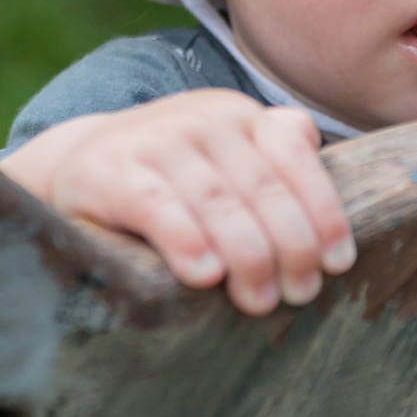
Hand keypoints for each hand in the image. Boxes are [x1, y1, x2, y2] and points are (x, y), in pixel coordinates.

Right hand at [0, 91, 354, 315]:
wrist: (79, 162)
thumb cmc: (173, 175)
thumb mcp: (226, 158)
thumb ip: (275, 159)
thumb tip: (322, 176)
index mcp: (240, 116)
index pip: (295, 157)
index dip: (323, 211)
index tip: (337, 262)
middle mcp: (203, 120)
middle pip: (263, 188)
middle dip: (290, 247)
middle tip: (299, 294)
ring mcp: (157, 142)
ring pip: (219, 202)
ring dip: (248, 256)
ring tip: (260, 300)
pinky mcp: (113, 171)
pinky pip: (158, 207)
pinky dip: (187, 241)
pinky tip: (205, 276)